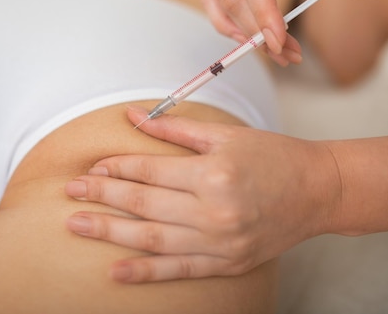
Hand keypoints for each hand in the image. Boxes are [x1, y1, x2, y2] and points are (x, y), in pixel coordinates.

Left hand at [65, 106, 341, 282]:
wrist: (317, 191)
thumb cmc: (273, 156)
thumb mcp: (225, 136)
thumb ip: (174, 130)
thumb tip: (133, 115)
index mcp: (214, 173)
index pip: (151, 171)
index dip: (118, 168)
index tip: (91, 168)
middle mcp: (215, 210)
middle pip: (145, 204)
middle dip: (103, 197)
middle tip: (70, 194)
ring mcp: (221, 242)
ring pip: (153, 239)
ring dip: (111, 233)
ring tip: (77, 226)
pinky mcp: (227, 263)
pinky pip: (179, 270)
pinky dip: (146, 272)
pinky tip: (116, 271)